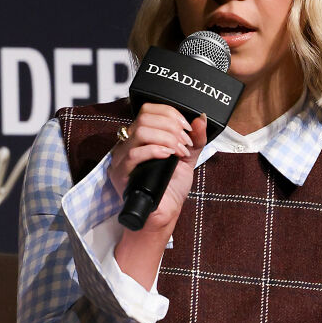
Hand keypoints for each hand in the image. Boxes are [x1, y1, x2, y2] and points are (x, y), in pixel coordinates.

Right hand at [109, 102, 206, 233]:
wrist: (165, 212)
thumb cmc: (172, 187)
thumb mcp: (188, 158)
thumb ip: (195, 138)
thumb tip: (201, 118)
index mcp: (141, 137)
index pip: (148, 110)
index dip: (170, 113)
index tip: (187, 127)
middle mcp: (128, 144)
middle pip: (145, 118)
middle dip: (171, 127)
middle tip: (185, 143)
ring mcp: (121, 158)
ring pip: (140, 132)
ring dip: (166, 139)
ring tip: (179, 152)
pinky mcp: (120, 174)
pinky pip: (133, 154)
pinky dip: (155, 151)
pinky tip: (168, 157)